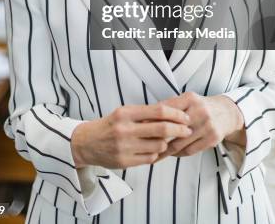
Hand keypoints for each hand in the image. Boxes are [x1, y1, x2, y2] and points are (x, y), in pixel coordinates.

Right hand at [71, 103, 192, 168]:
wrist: (86, 143)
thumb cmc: (110, 125)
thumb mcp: (124, 113)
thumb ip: (145, 114)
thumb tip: (172, 114)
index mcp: (126, 113)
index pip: (159, 111)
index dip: (176, 114)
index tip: (185, 117)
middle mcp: (125, 129)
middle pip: (162, 129)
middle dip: (179, 129)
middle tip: (188, 129)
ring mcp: (124, 147)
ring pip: (159, 146)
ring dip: (167, 143)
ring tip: (168, 140)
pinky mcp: (124, 162)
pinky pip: (150, 159)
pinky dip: (156, 154)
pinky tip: (155, 150)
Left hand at [152, 92, 244, 161]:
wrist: (226, 113)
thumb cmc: (200, 106)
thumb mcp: (187, 100)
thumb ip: (170, 106)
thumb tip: (147, 116)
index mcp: (190, 98)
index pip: (167, 110)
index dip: (153, 119)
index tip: (140, 127)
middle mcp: (199, 111)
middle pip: (173, 128)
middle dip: (157, 137)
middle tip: (144, 144)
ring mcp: (207, 126)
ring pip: (180, 143)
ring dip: (165, 150)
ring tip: (153, 153)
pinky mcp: (212, 139)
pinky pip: (190, 150)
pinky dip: (178, 154)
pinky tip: (170, 154)